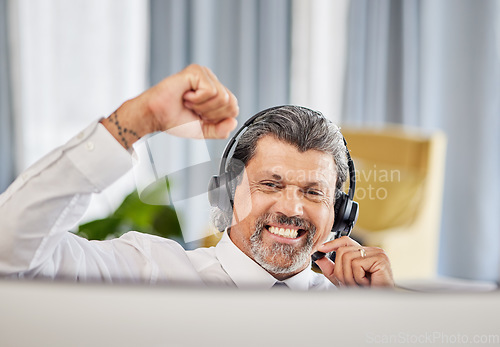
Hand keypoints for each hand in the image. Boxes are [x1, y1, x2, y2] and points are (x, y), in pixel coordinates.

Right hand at [103, 64, 238, 147]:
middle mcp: (212, 81)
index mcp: (216, 93)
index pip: (234, 109)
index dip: (217, 119)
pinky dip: (197, 100)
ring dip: (202, 106)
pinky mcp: (197, 71)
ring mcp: (205, 74)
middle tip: (194, 109)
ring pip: (222, 97)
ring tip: (189, 102)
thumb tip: (233, 122)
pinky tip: (186, 96)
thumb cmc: (175, 119)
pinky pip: (211, 91)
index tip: (200, 116)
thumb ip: (220, 130)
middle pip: (231, 103)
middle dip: (211, 113)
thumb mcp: (203, 130)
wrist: (156, 116)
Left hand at [314, 236, 393, 287]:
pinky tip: (367, 283)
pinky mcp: (380, 259)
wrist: (380, 304)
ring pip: (348, 258)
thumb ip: (332, 269)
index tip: (321, 249)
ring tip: (359, 284)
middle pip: (343, 251)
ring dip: (349, 276)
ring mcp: (377, 253)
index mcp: (364, 253)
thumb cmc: (366, 292)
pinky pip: (357, 264)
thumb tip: (319, 258)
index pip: (345, 241)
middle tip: (350, 283)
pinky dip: (358, 277)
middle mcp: (372, 250)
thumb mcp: (344, 279)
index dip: (332, 244)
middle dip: (341, 271)